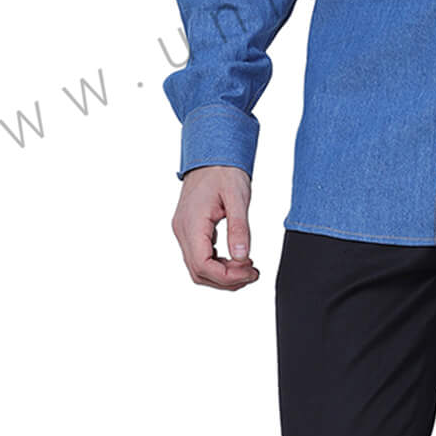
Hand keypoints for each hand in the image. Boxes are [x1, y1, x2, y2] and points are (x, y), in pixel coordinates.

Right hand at [172, 165, 260, 289]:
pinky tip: (237, 260)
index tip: (250, 271)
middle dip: (227, 279)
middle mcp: (182, 230)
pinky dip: (218, 264)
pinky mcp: (190, 230)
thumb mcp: (238, 197)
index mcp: (191, 223)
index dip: (227, 276)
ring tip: (248, 268)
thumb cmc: (223, 171)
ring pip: (198, 268)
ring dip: (223, 274)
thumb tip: (242, 257)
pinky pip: (200, 257)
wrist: (211, 155)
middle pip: (198, 272)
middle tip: (252, 273)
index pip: (202, 265)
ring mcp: (184, 231)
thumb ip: (239, 228)